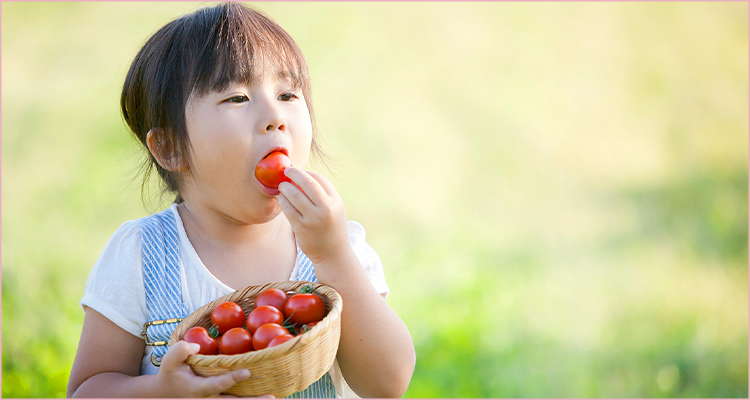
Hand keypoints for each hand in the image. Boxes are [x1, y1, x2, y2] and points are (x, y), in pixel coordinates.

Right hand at [156, 341, 271, 397]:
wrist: (165, 393)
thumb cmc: (170, 372)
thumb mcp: (169, 359)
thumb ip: (181, 350)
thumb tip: (197, 345)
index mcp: (198, 389)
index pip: (217, 385)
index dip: (232, 379)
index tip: (247, 371)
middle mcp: (209, 399)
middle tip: (272, 397)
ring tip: (274, 397)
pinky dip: (250, 398)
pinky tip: (266, 394)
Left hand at [277, 168, 352, 265]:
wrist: (333, 254)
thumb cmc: (331, 229)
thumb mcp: (335, 209)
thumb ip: (323, 195)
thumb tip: (303, 177)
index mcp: (336, 201)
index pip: (320, 179)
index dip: (307, 173)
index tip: (299, 172)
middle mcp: (326, 208)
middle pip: (307, 183)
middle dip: (294, 174)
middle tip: (286, 171)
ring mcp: (313, 218)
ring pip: (294, 194)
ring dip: (285, 187)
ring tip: (282, 186)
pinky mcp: (301, 227)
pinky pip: (288, 208)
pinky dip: (282, 200)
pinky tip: (281, 198)